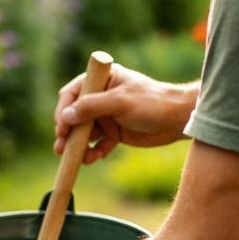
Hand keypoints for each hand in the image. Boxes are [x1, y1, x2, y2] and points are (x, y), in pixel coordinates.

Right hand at [53, 64, 195, 164]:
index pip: (73, 94)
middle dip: (67, 131)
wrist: (177, 119)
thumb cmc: (151, 102)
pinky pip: (99, 143)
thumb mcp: (119, 101)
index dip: (63, 110)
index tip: (62, 127)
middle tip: (61, 147)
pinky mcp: (116, 132)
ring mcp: (108, 116)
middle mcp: (101, 97)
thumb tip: (66, 116)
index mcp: (101, 80)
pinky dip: (93, 152)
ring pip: (85, 132)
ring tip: (74, 157)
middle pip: (75, 115)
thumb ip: (91, 107)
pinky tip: (91, 159)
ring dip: (78, 145)